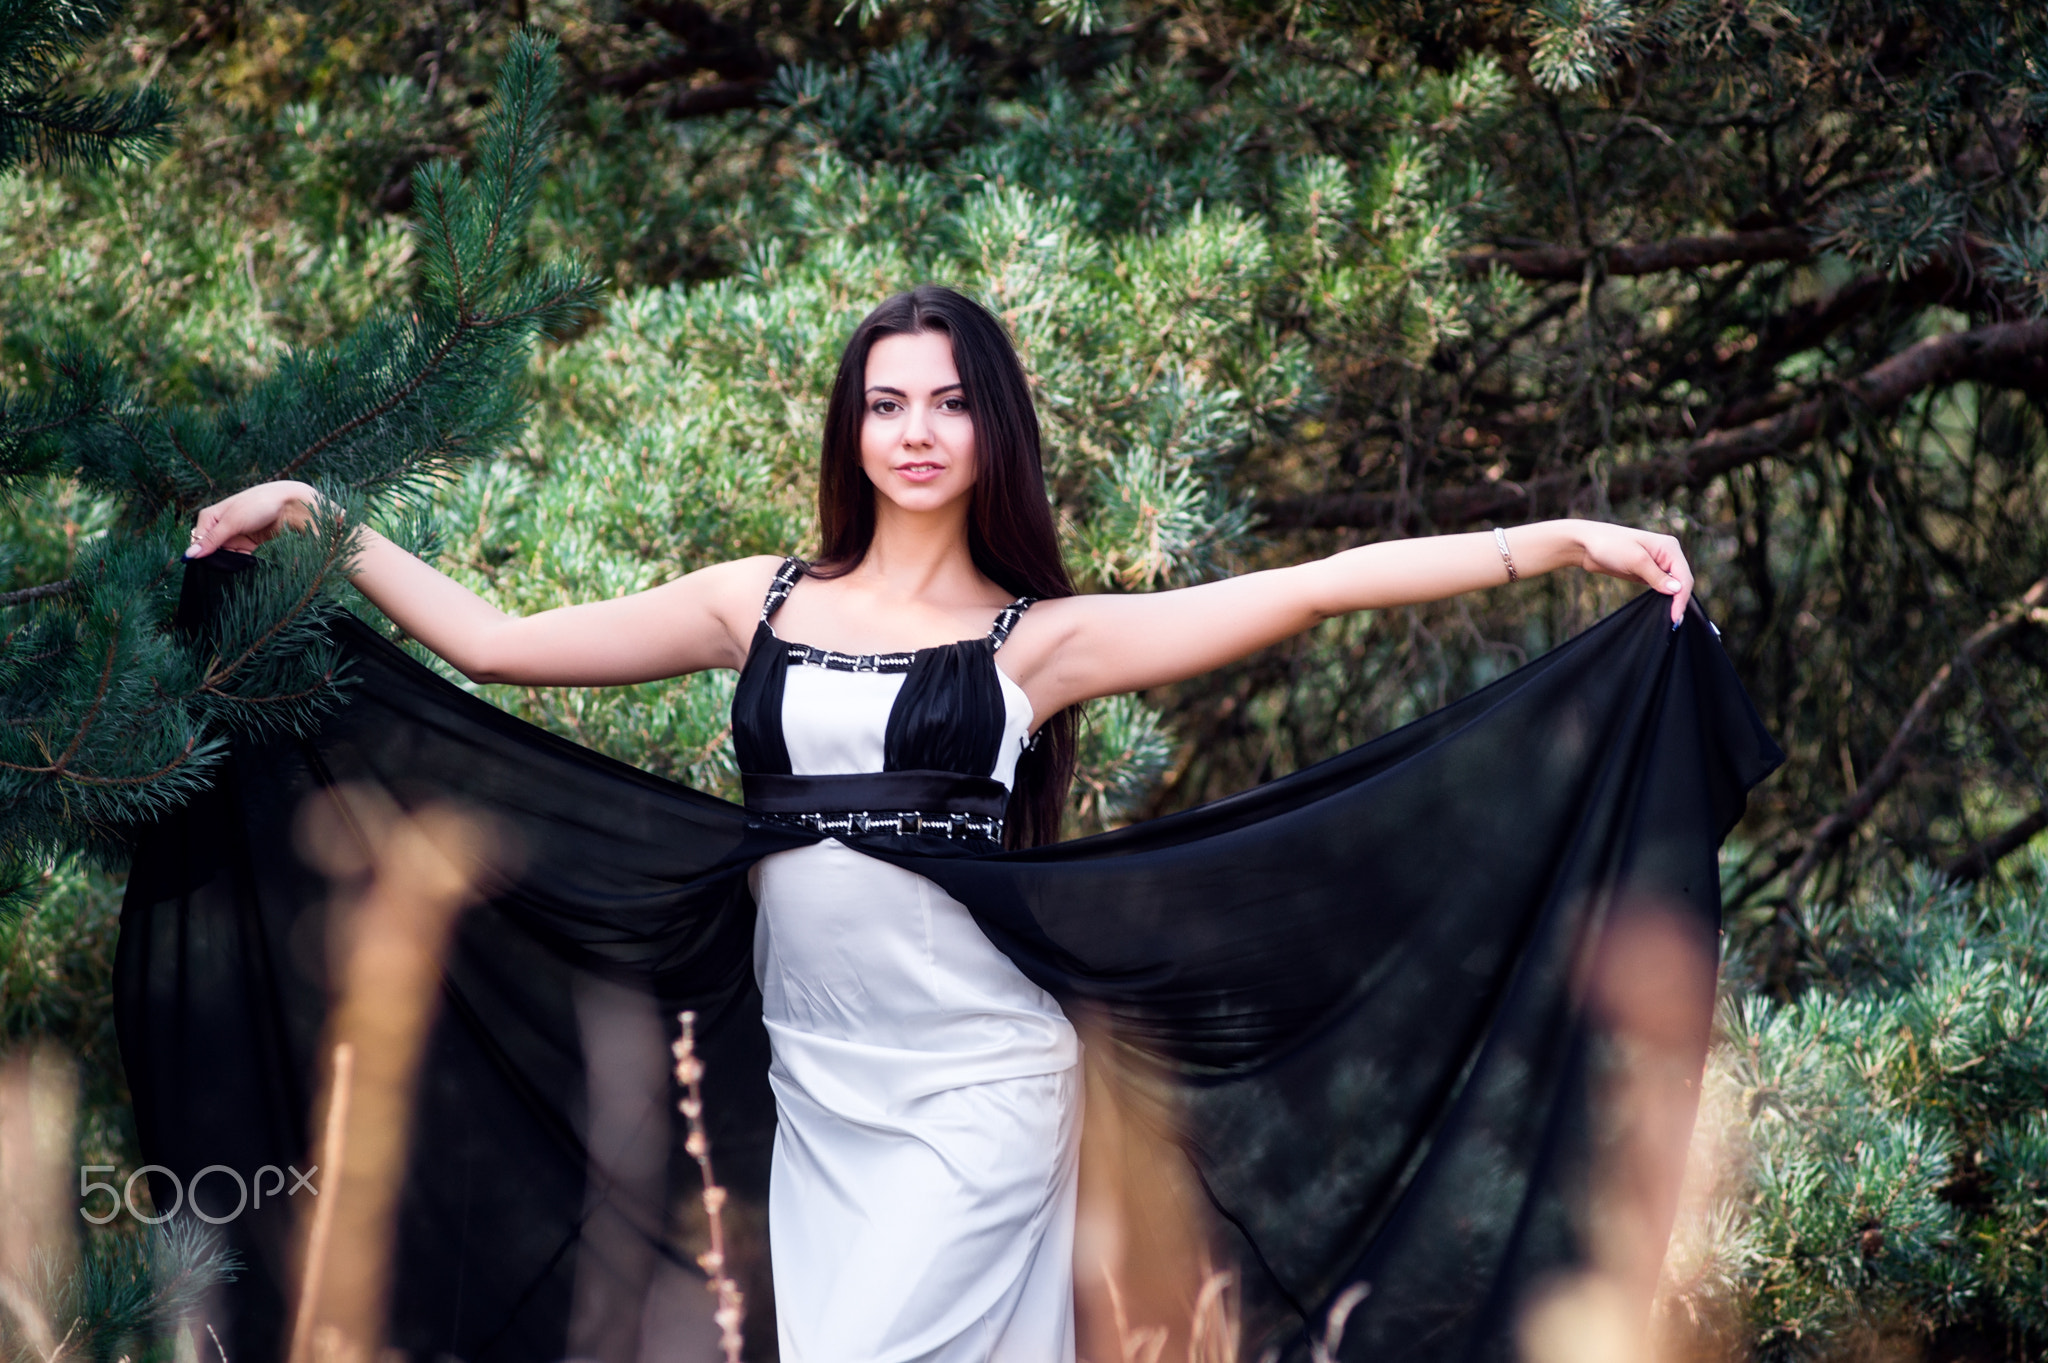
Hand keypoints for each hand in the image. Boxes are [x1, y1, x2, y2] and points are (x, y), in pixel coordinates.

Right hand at [187, 481, 323, 558]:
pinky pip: (239, 557)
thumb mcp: (232, 522)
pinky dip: (241, 562)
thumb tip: (188, 555)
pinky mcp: (248, 542)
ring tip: (236, 567)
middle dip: (216, 560)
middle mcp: (219, 527)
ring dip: (230, 563)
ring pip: (225, 555)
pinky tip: (245, 566)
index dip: (200, 555)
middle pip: (211, 551)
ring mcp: (234, 535)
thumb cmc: (258, 505)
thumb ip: (211, 540)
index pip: (197, 542)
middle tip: (223, 569)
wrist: (290, 503)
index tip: (207, 567)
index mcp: (209, 518)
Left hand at [1571, 520, 1693, 624]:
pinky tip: (1661, 609)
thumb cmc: (1609, 545)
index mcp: (1669, 547)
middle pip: (1682, 582)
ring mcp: (1657, 563)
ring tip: (1670, 619)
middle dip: (1679, 601)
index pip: (1684, 577)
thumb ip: (1656, 576)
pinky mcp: (1647, 572)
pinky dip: (1662, 598)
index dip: (1682, 598)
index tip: (1675, 617)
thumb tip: (1677, 590)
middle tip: (1673, 623)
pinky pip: (1661, 587)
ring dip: (1672, 600)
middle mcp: (1667, 555)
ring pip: (1672, 586)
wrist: (1586, 545)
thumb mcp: (1635, 561)